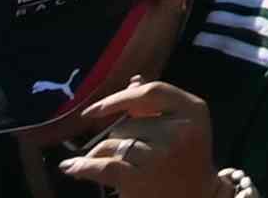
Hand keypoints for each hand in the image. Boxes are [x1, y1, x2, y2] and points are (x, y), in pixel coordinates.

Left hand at [48, 83, 223, 197]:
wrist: (196, 197)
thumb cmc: (185, 159)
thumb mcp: (182, 126)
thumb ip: (159, 104)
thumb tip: (133, 81)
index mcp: (193, 110)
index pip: (152, 92)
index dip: (120, 97)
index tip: (95, 109)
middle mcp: (180, 131)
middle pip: (127, 123)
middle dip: (112, 136)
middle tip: (109, 150)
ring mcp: (160, 155)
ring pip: (112, 144)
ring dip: (98, 154)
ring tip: (94, 164)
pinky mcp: (141, 179)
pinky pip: (102, 166)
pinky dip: (82, 167)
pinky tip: (71, 168)